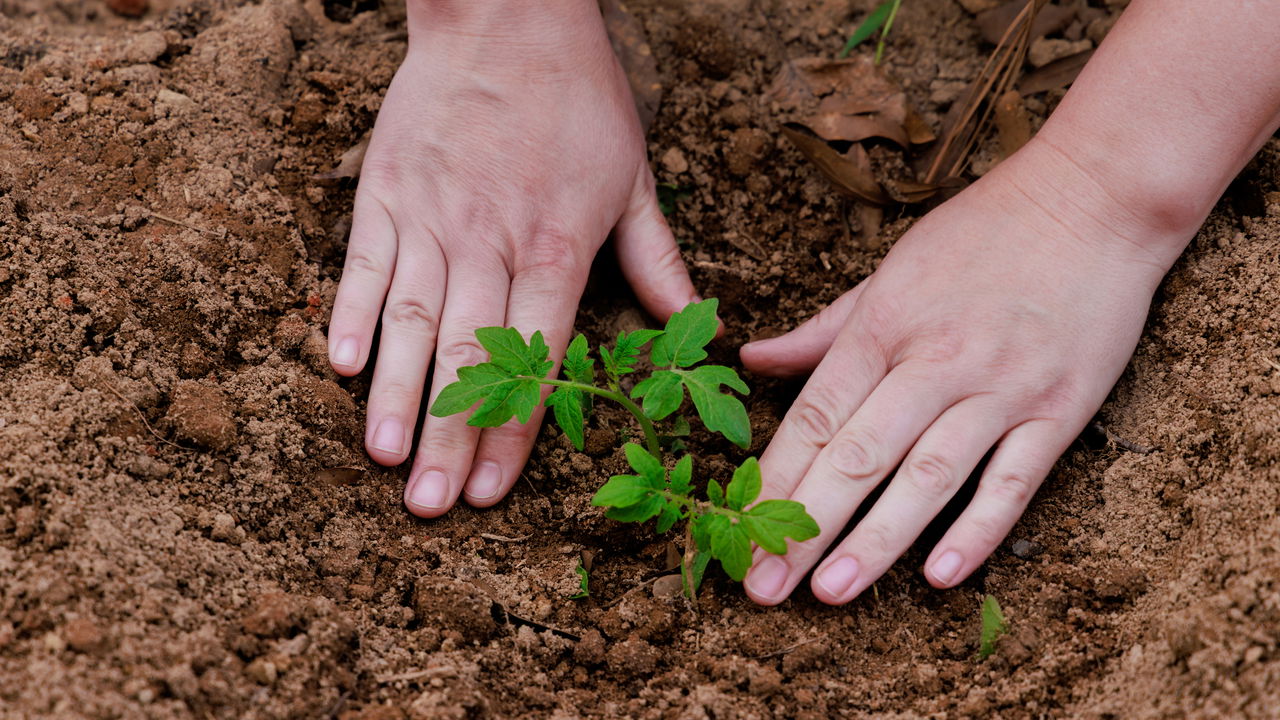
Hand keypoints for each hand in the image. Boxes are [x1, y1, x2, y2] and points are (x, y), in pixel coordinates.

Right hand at [326, 0, 696, 516]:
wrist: (505, 12)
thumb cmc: (578, 98)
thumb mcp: (635, 177)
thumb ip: (658, 260)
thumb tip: (697, 326)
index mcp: (557, 244)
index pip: (535, 355)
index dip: (514, 428)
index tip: (494, 490)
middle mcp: (489, 238)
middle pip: (467, 353)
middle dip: (448, 436)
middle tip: (429, 507)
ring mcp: (431, 214)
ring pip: (410, 317)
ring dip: (394, 393)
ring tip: (384, 458)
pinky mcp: (386, 189)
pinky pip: (364, 261)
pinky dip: (351, 312)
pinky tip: (341, 366)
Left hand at [737, 139, 1182, 604]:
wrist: (1094, 199)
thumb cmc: (981, 234)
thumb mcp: (888, 271)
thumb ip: (822, 329)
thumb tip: (750, 358)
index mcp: (884, 325)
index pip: (815, 417)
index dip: (774, 480)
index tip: (736, 531)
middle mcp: (936, 360)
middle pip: (859, 455)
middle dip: (804, 527)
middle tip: (764, 588)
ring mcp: (1001, 387)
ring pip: (929, 476)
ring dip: (876, 539)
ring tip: (830, 591)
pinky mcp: (1061, 408)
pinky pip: (1014, 481)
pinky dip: (978, 530)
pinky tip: (939, 577)